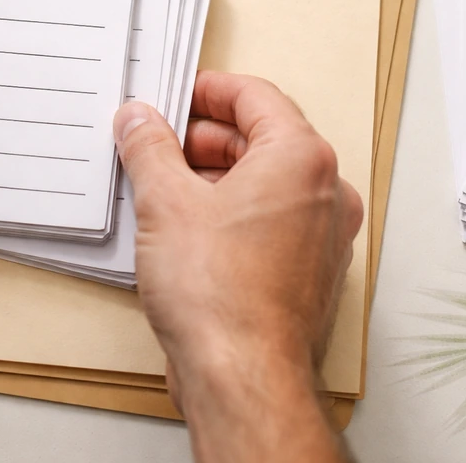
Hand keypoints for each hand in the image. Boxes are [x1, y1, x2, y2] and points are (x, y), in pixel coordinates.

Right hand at [113, 71, 362, 461]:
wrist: (241, 375)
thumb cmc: (221, 296)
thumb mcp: (165, 202)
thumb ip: (149, 148)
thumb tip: (140, 121)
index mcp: (302, 159)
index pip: (257, 97)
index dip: (209, 91)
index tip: (178, 96)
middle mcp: (325, 192)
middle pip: (263, 139)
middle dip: (206, 137)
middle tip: (160, 141)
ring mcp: (321, 235)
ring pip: (266, 182)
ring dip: (216, 175)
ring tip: (165, 185)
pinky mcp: (307, 270)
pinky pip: (271, 219)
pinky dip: (233, 211)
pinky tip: (189, 226)